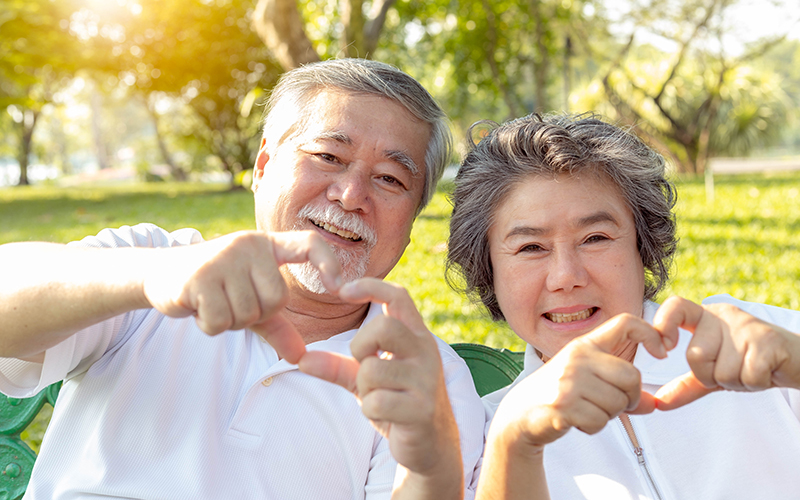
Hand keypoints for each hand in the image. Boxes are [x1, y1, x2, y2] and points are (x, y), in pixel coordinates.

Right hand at [142, 230, 341, 362]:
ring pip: (246, 314)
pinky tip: (198, 307)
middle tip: (231, 301)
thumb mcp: (249, 300)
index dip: (329, 263)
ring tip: (213, 301)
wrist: (162, 274)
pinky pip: (220, 321)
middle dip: (255, 314)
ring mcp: (222, 258)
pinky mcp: (198, 277)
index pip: (309, 244)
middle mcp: (248, 245)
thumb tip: (301, 357)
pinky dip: (210, 325)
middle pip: (275, 300)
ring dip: (229, 321)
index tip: (340, 288)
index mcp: (267, 245)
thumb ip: (277, 326)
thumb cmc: (216, 286)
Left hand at [298, 278, 461, 478]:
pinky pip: (376, 402)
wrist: (431, 444)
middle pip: (383, 328)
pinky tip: (386, 415)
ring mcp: (426, 381)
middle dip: (360, 347)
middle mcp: (425, 352)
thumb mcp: (368, 379)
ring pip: (372, 370)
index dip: (370, 286)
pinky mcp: (421, 409)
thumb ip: (338, 366)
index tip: (343, 290)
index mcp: (416, 336)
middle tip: (364, 365)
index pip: (398, 296)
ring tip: (380, 397)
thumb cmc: (399, 401)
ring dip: (364, 388)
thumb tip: (302, 360)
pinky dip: (371, 410)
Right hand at [490, 314, 668, 450]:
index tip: (662, 351)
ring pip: (618, 403)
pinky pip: (600, 421)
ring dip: (608, 415)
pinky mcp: (564, 405)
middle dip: (630, 398)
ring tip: (586, 410)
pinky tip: (576, 420)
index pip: (625, 323)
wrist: (520, 413)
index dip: (650, 333)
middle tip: (613, 405)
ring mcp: (569, 380)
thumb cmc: (557, 394)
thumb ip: (619, 387)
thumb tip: (655, 404)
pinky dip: (593, 427)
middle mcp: (577, 357)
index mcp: (585, 345)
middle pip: (632, 376)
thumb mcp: (586, 380)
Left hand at [653, 296, 799, 410]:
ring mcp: (746, 326)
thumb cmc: (753, 363)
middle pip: (695, 356)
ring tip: (751, 369)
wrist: (798, 362)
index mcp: (705, 317)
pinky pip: (747, 377)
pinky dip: (754, 384)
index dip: (663, 325)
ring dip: (737, 381)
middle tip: (734, 368)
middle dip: (712, 376)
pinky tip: (765, 371)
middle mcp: (723, 316)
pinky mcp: (768, 341)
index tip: (663, 349)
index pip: (675, 306)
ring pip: (721, 372)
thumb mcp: (715, 373)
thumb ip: (686, 385)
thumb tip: (658, 403)